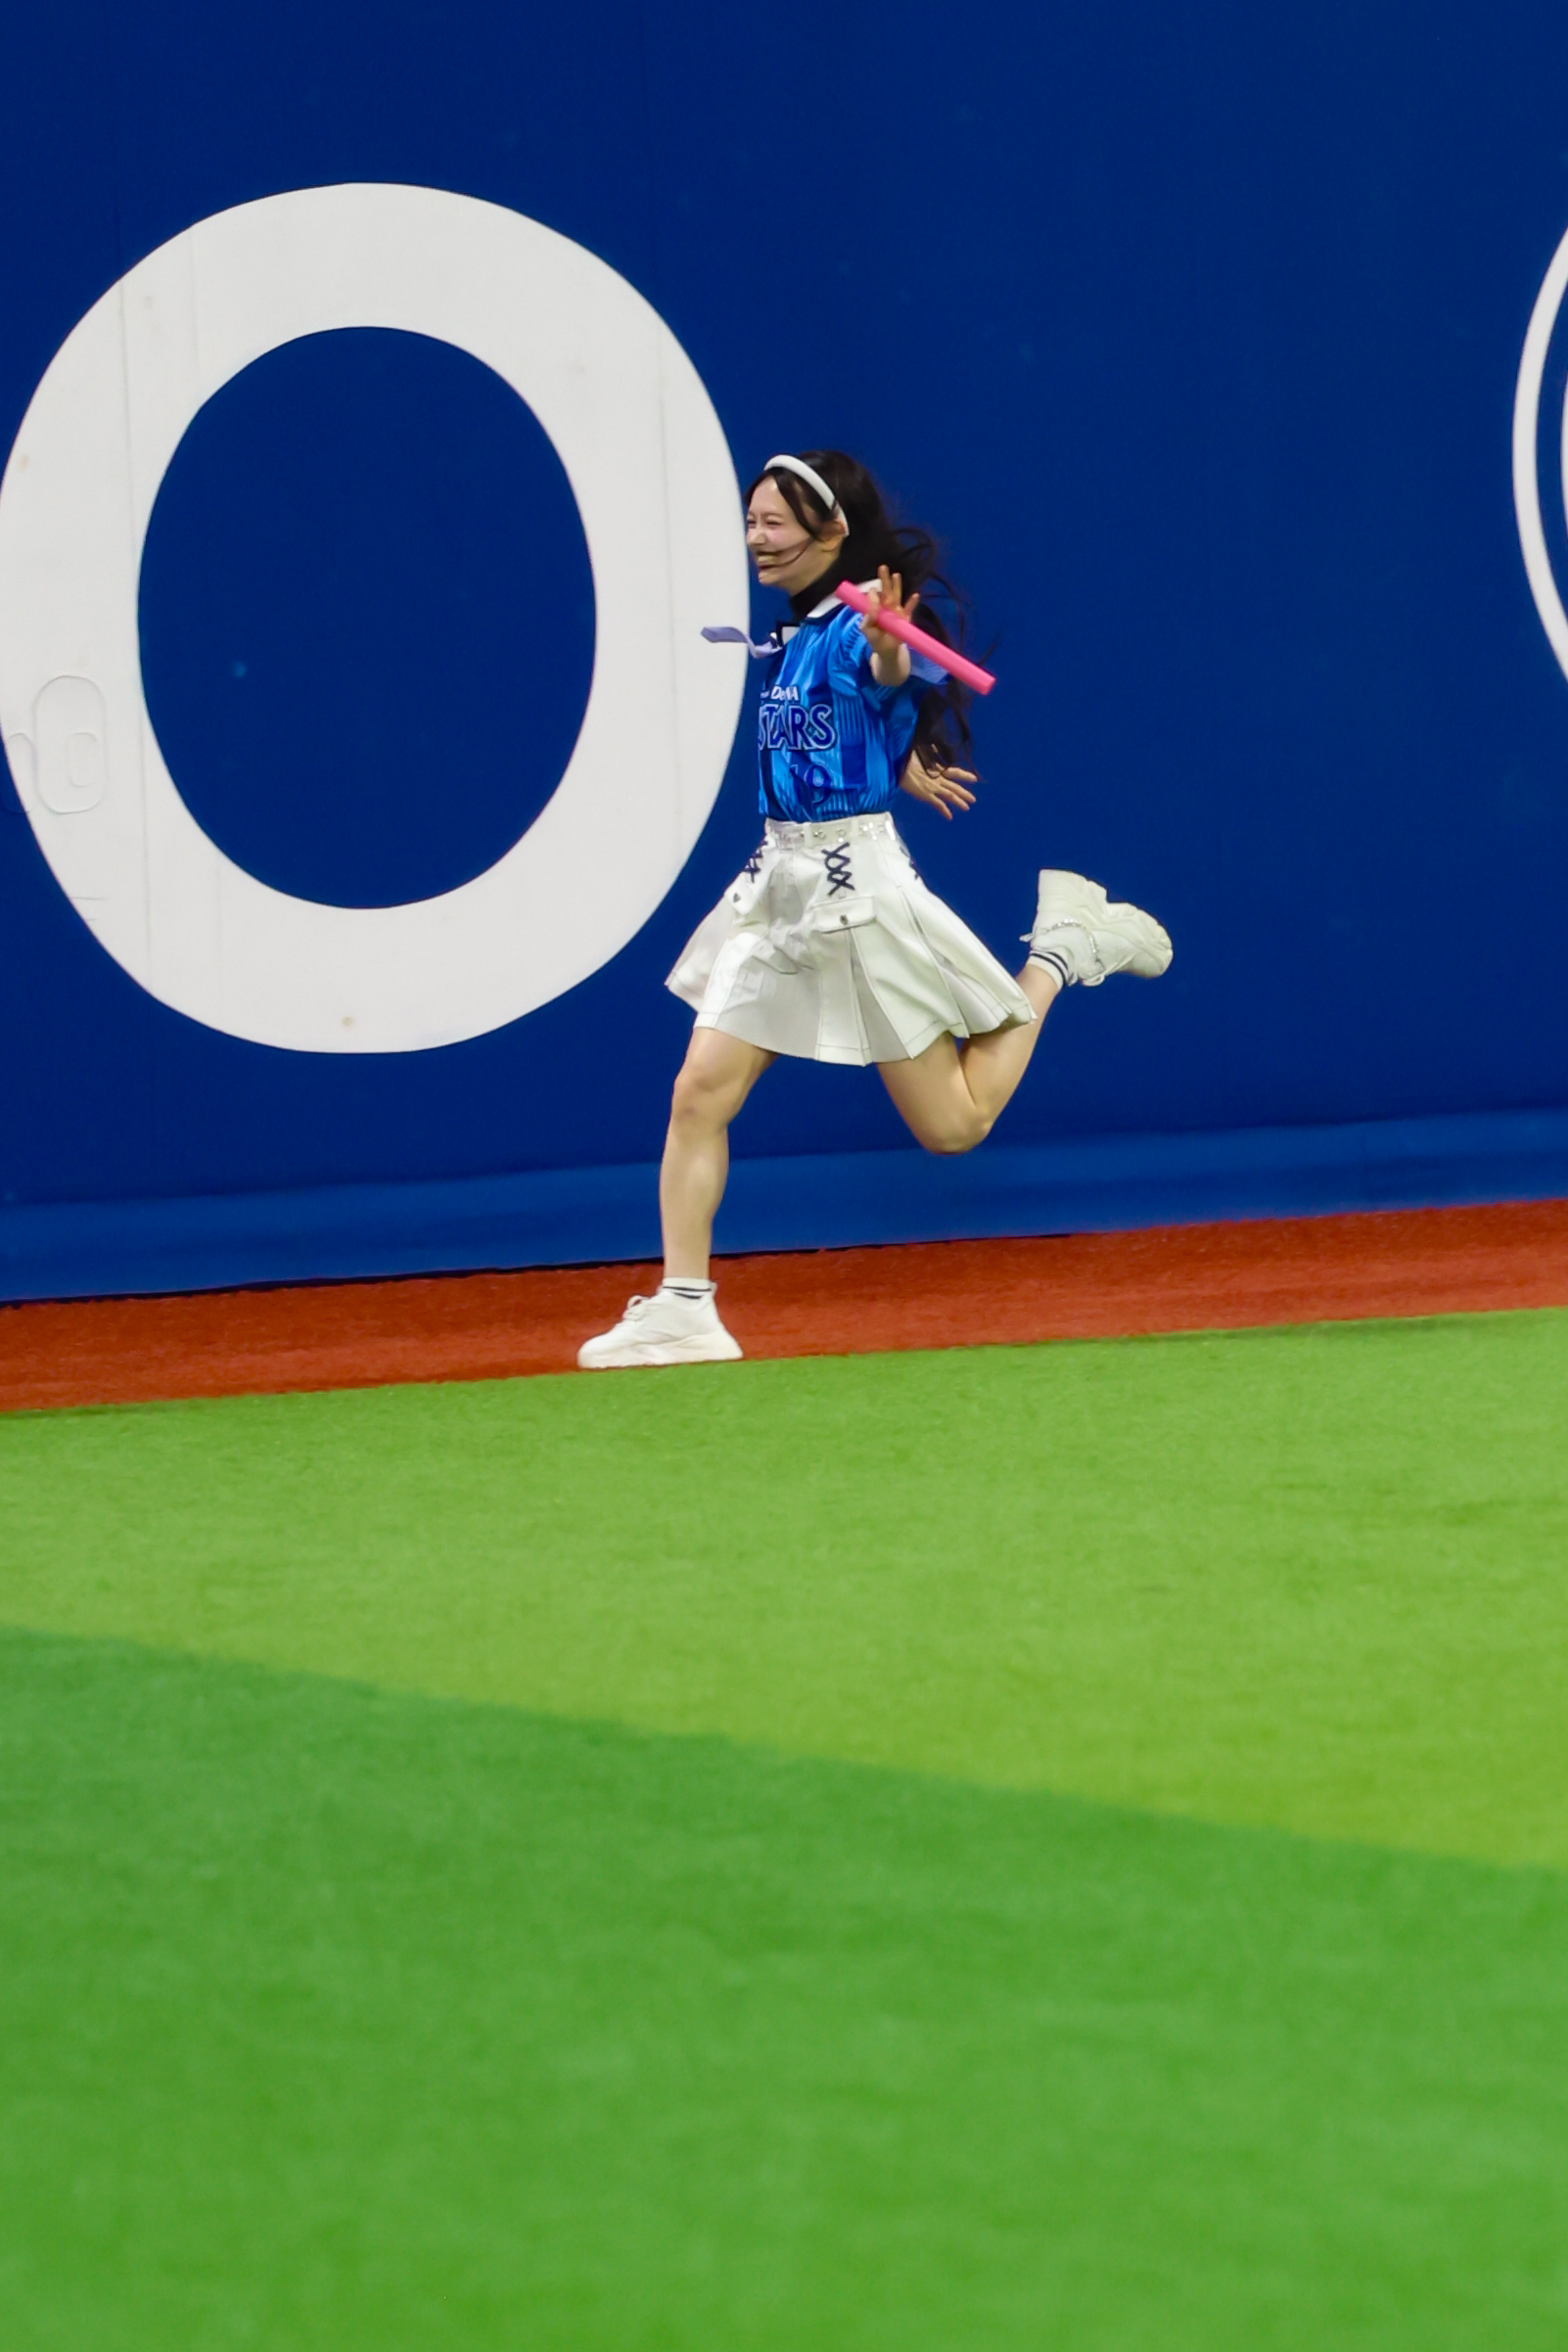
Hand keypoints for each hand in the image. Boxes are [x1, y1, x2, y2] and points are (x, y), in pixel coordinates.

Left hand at [861, 563, 918, 682]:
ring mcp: (896, 611)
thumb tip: (872, 604)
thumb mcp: (866, 629)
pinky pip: (909, 609)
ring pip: (897, 595)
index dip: (873, 593)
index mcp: (876, 608)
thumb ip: (867, 618)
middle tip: (882, 567)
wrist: (887, 651)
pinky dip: (912, 603)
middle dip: (884, 579)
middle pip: (886, 590)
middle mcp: (886, 606)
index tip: (873, 590)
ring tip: (896, 575)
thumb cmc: (875, 639)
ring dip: (897, 585)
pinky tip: (915, 595)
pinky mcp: (905, 617)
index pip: (874, 597)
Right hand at [899, 751, 977, 819]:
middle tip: (973, 799)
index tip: (974, 779)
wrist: (898, 763)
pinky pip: (938, 804)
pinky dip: (944, 811)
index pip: (954, 771)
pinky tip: (950, 817)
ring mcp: (933, 786)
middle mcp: (937, 777)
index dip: (964, 775)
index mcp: (937, 767)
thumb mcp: (920, 750)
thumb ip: (929, 751)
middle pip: (955, 786)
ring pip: (950, 795)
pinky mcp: (926, 794)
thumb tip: (934, 746)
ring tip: (967, 808)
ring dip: (959, 802)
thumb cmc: (906, 756)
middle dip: (964, 793)